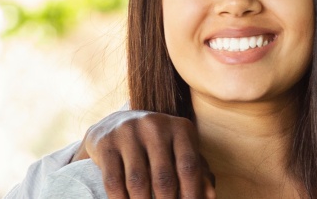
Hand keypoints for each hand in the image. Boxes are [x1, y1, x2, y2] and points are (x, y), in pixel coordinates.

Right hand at [78, 109, 214, 198]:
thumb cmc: (157, 145)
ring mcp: (128, 132)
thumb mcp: (180, 151)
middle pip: (164, 177)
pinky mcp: (106, 143)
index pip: (189, 166)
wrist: (114, 125)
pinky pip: (113, 181)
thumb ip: (198, 172)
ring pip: (138, 181)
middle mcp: (155, 125)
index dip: (192, 193)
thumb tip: (210, 197)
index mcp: (181, 128)